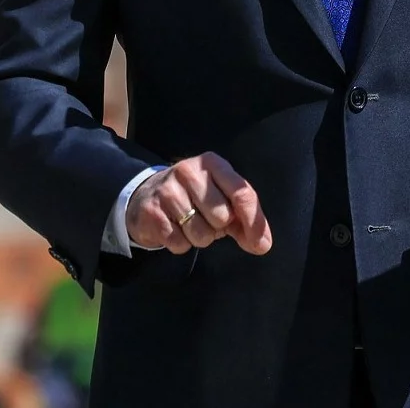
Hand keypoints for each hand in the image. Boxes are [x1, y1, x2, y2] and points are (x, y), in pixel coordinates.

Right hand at [126, 153, 271, 255]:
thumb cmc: (195, 198)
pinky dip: (180, 244)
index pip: (242, 192)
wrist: (147, 195)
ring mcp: (167, 190)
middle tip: (205, 218)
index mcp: (212, 164)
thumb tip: (262, 245)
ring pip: (201, 234)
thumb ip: (246, 220)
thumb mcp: (222, 199)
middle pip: (222, 217)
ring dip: (199, 237)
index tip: (259, 243)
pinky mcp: (152, 211)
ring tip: (188, 223)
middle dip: (217, 227)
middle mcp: (188, 171)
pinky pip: (180, 243)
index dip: (254, 221)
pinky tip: (173, 228)